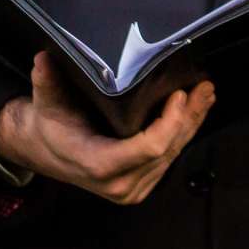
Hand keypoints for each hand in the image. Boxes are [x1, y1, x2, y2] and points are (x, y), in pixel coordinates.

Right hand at [0, 53, 214, 205]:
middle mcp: (120, 184)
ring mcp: (132, 189)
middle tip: (203, 88)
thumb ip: (46, 82)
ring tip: (205, 96)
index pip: (148, 148)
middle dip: (189, 118)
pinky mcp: (141, 185)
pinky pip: (168, 160)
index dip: (170, 122)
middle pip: (168, 150)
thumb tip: (43, 59)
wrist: (45, 151)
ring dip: (191, 125)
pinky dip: (182, 136)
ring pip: (173, 156)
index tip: (179, 94)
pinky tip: (193, 114)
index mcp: (99, 165)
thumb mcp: (45, 103)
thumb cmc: (48, 125)